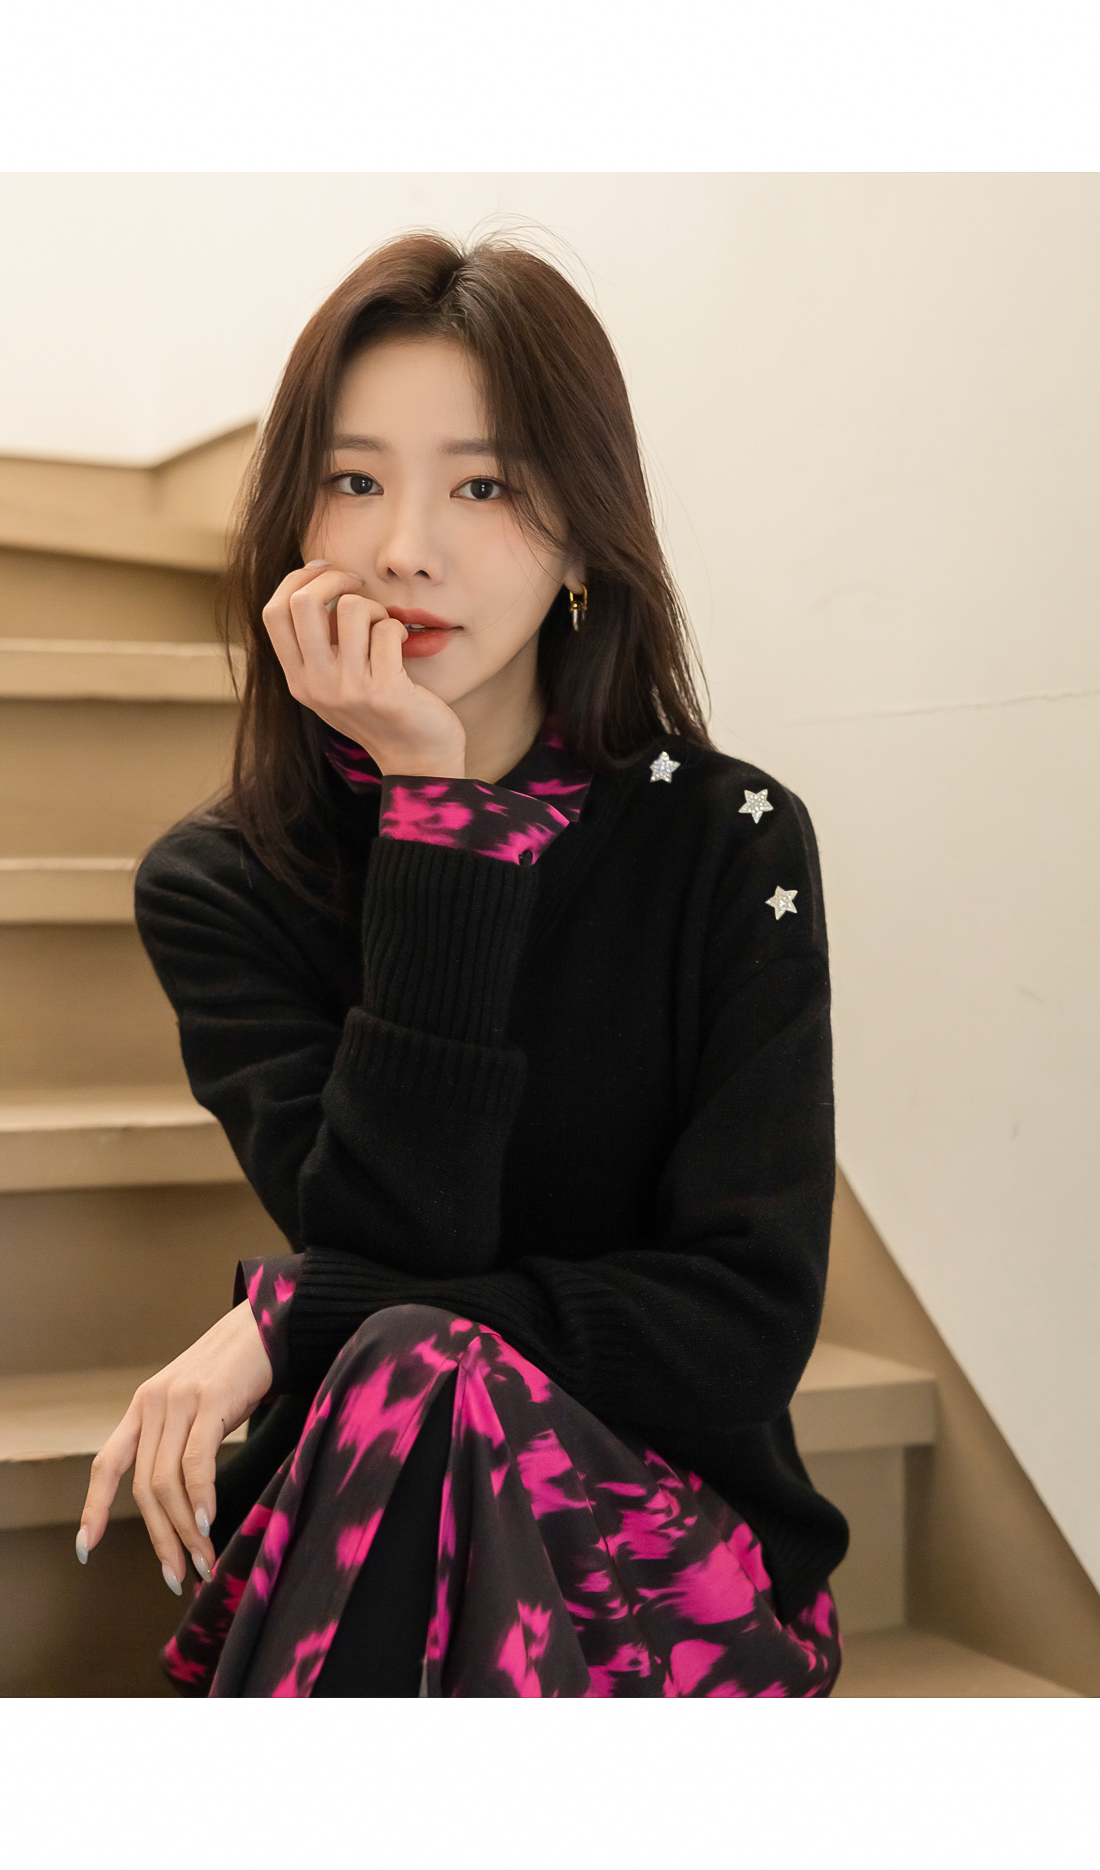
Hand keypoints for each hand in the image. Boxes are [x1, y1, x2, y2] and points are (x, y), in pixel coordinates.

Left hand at [76, 1301, 272, 1592]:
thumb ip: (179, 1438)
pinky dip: (199, 1497)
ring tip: (204, 1560)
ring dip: (185, 1530)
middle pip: (145, 1487)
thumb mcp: (195, 1402)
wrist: (267, 1324)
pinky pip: (196, 1461)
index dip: (94, 1507)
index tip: (86, 1548)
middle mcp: (153, 1403)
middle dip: (160, 1539)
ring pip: (168, 1481)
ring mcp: (180, 1401)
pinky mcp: (211, 1400)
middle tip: (177, 1576)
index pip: (108, 1463)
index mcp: (144, 1406)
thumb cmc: (236, 1370)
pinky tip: (207, 1522)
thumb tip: (179, 1500)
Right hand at [262, 561, 467, 776]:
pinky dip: (398, 629)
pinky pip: (387, 629)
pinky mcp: (384, 691)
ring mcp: (348, 689)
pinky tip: (403, 646)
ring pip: (352, 609)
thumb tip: (316, 581)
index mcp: (298, 680)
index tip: (324, 572)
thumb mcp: (333, 685)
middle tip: (356, 586)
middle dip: (335, 579)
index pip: (274, 612)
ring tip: (384, 628)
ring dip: (374, 608)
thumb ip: (317, 646)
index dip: (297, 580)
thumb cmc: (378, 713)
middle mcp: (316, 685)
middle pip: (303, 602)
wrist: (416, 760)